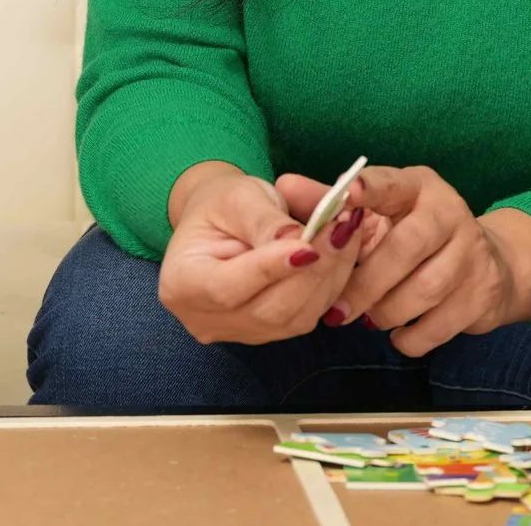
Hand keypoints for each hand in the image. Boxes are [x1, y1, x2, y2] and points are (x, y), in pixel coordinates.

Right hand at [156, 161, 386, 345]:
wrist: (222, 218)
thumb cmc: (222, 204)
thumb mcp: (237, 198)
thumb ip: (265, 221)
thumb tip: (300, 241)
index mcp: (182, 284)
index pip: (227, 287)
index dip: (269, 269)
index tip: (307, 245)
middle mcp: (206, 319)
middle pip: (266, 311)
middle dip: (312, 271)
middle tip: (342, 230)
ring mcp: (239, 332)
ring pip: (294, 318)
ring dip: (329, 277)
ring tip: (348, 233)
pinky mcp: (269, 333)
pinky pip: (305, 315)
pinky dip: (329, 285)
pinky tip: (342, 252)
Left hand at [282, 163, 530, 356]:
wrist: (490, 265)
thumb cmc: (414, 235)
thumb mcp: (379, 214)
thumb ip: (332, 204)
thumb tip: (284, 185)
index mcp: (417, 186)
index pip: (390, 184)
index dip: (368, 189)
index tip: (345, 195)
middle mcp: (449, 212)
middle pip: (406, 247)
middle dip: (366, 283)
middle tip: (336, 311)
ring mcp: (472, 253)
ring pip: (423, 290)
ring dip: (386, 312)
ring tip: (368, 319)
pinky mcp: (482, 293)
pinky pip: (439, 326)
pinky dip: (410, 338)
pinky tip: (397, 334)